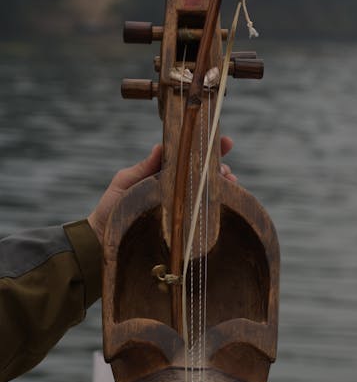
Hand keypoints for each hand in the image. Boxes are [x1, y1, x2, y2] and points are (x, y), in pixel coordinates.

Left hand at [88, 137, 235, 243]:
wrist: (103, 238)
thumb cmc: (111, 207)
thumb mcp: (125, 183)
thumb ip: (143, 167)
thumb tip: (161, 145)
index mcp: (164, 173)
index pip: (189, 157)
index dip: (208, 148)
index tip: (226, 142)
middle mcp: (176, 187)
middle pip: (204, 173)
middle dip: (220, 167)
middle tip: (226, 170)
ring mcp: (181, 206)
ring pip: (207, 192)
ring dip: (222, 186)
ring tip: (229, 183)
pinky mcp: (182, 225)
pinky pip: (202, 214)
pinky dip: (215, 206)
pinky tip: (222, 204)